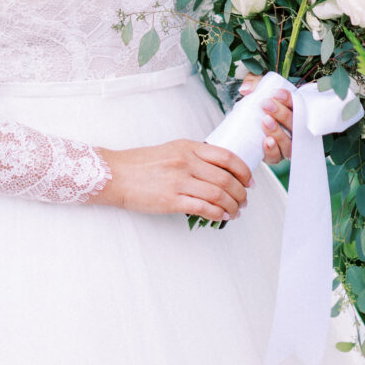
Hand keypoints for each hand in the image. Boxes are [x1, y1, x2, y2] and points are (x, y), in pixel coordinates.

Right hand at [89, 140, 251, 221]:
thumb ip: (194, 156)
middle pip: (226, 178)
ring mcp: (179, 181)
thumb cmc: (141, 163)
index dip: (243, 170)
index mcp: (188, 147)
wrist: (115, 175)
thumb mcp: (171, 150)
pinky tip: (222, 216)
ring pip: (218, 194)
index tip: (249, 180)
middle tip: (245, 200)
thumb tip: (217, 170)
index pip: (226, 157)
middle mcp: (186, 162)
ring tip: (236, 211)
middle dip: (241, 192)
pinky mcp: (171, 200)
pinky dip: (217, 213)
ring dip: (233, 205)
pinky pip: (203, 207)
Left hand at [239, 73, 292, 163]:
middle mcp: (293, 129)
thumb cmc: (257, 107)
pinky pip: (277, 156)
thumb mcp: (257, 91)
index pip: (297, 104)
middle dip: (282, 113)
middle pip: (295, 123)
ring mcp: (286, 144)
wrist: (244, 130)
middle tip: (266, 105)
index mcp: (292, 111)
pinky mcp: (275, 155)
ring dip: (278, 132)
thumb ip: (253, 83)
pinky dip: (273, 150)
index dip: (288, 99)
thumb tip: (245, 89)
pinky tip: (266, 141)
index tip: (275, 93)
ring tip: (265, 121)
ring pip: (289, 142)